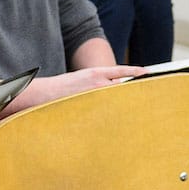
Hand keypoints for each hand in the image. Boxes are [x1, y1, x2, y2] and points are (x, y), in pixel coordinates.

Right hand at [24, 65, 145, 108]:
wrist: (42, 94)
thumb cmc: (61, 88)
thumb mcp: (81, 79)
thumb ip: (98, 82)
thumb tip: (113, 89)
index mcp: (94, 73)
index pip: (120, 70)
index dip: (134, 71)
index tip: (147, 72)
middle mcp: (96, 82)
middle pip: (121, 86)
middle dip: (130, 91)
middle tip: (146, 95)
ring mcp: (93, 95)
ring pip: (114, 99)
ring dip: (120, 104)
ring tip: (129, 110)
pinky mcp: (89, 107)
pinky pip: (105, 110)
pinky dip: (109, 113)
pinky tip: (114, 119)